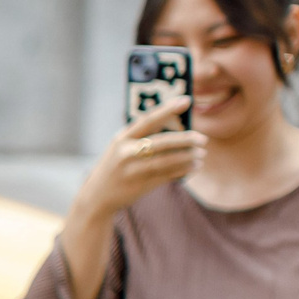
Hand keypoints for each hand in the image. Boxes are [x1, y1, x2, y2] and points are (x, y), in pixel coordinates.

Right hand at [72, 103, 206, 225]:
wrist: (96, 197)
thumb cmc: (114, 167)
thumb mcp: (120, 148)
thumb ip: (142, 137)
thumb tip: (177, 127)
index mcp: (121, 139)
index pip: (148, 120)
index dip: (168, 109)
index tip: (187, 101)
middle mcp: (126, 153)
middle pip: (162, 142)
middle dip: (186, 139)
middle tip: (202, 139)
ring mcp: (133, 170)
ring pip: (167, 160)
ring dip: (188, 157)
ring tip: (201, 155)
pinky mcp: (140, 185)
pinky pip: (167, 175)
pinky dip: (183, 171)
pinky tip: (193, 167)